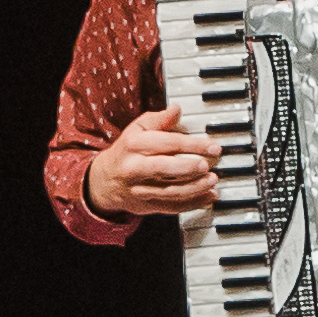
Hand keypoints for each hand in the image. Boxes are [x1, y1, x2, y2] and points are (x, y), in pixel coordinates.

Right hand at [90, 107, 221, 219]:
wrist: (104, 181)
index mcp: (134, 145)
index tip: (213, 146)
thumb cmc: (127, 151)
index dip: (193, 145)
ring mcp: (140, 189)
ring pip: (170, 192)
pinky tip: (208, 197)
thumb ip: (159, 120)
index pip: (168, 143)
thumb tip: (177, 109)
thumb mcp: (137, 130)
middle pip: (165, 169)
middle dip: (189, 168)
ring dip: (195, 188)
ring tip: (212, 181)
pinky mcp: (146, 206)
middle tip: (208, 165)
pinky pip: (171, 207)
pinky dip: (192, 204)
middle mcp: (135, 168)